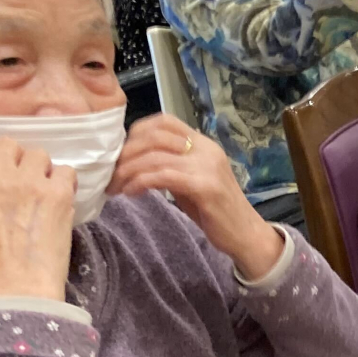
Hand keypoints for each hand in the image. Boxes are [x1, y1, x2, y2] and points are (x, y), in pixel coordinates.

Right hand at [0, 138, 76, 303]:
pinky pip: (65, 170)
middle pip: (7, 143)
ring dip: (42, 168)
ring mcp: (28, 183)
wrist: (19, 283)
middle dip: (15, 158)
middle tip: (22, 179)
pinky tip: (60, 198)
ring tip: (43, 189)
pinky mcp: (57, 193)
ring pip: (38, 153)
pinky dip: (65, 182)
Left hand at [109, 116, 284, 281]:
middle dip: (126, 154)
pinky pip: (162, 176)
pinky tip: (131, 193)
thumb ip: (170, 166)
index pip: (165, 121)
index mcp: (204, 144)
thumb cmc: (216, 211)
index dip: (137, 132)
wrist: (245, 235)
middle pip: (155, 136)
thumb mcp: (190, 181)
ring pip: (155, 157)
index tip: (122, 153)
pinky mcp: (204, 186)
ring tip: (116, 186)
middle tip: (111, 174)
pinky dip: (140, 182)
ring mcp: (207, 166)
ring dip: (128, 171)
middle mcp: (206, 149)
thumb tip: (134, 159)